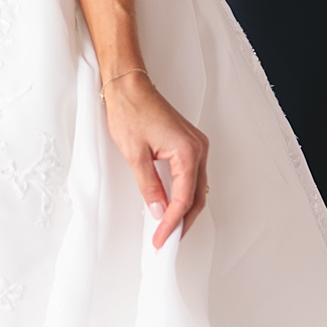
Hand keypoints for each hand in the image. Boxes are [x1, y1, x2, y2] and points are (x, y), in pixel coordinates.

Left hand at [101, 66, 208, 248]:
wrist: (129, 85)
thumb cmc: (130, 111)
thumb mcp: (134, 155)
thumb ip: (149, 187)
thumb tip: (158, 212)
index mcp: (188, 151)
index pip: (184, 199)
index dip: (172, 223)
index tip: (161, 239)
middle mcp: (198, 148)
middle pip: (197, 196)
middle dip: (183, 222)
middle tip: (167, 241)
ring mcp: (196, 145)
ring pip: (197, 187)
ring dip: (185, 210)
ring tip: (170, 229)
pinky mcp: (190, 143)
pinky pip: (193, 175)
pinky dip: (185, 194)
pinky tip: (173, 205)